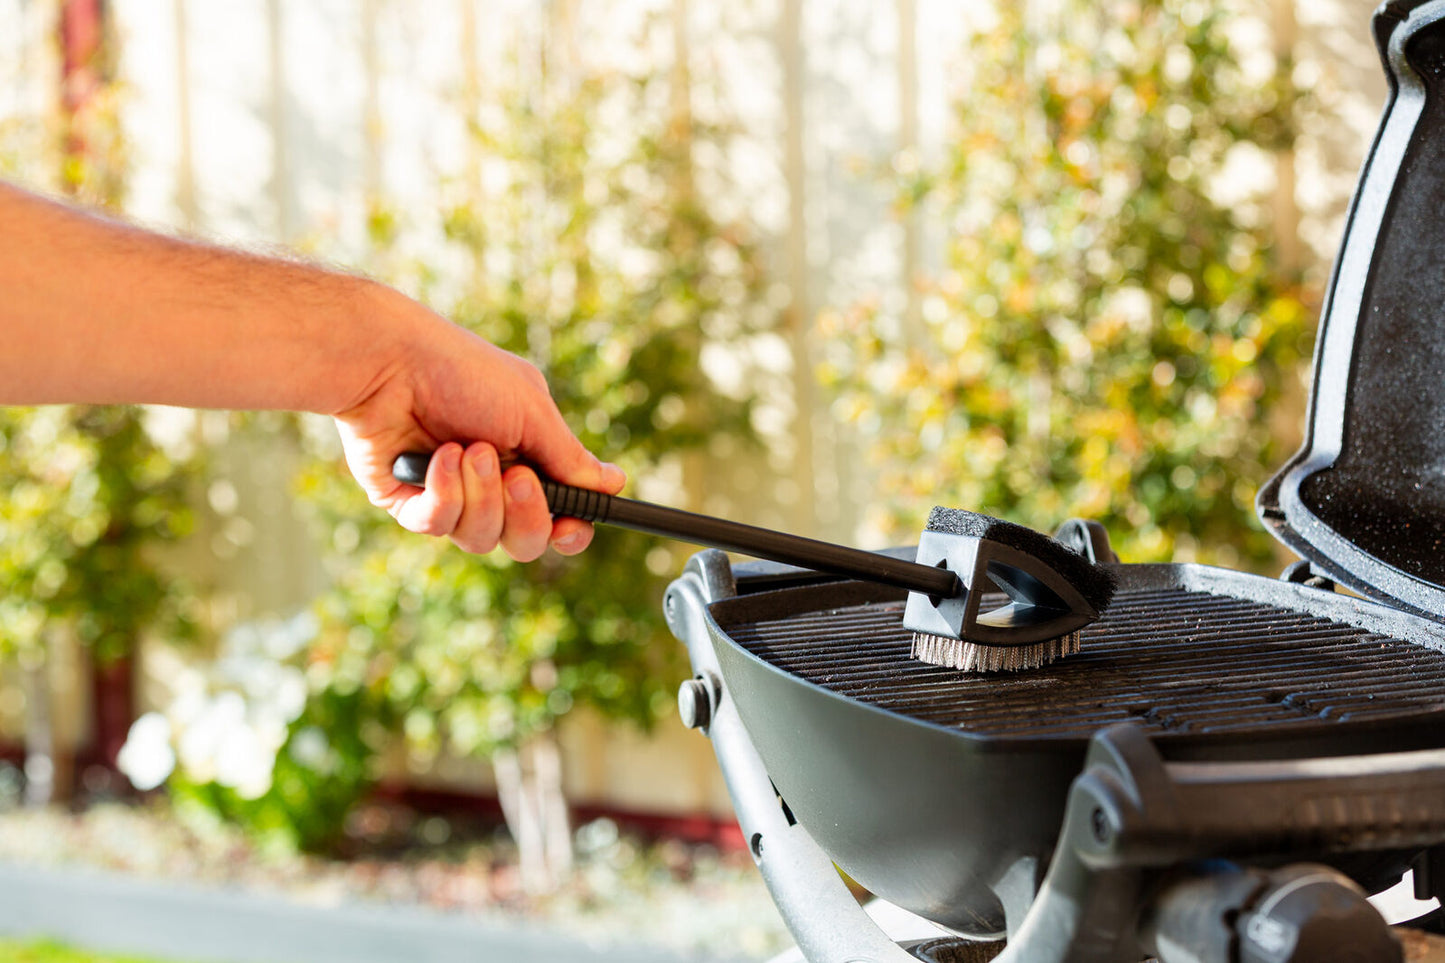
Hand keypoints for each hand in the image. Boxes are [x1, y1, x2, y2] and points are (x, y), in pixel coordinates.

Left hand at [333, 289, 623, 559]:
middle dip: (525, 515)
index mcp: (528, 460)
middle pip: (525, 541)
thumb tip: (615, 484)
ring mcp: (450, 496)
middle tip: (516, 477)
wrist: (391, 361)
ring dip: (480, 495)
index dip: (569, 530)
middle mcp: (491, 485)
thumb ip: (569, 458)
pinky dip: (443, 491)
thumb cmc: (464, 373)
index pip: (558, 517)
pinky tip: (436, 455)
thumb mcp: (531, 411)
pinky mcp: (409, 503)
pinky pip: (437, 526)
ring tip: (466, 448)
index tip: (570, 525)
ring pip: (481, 538)